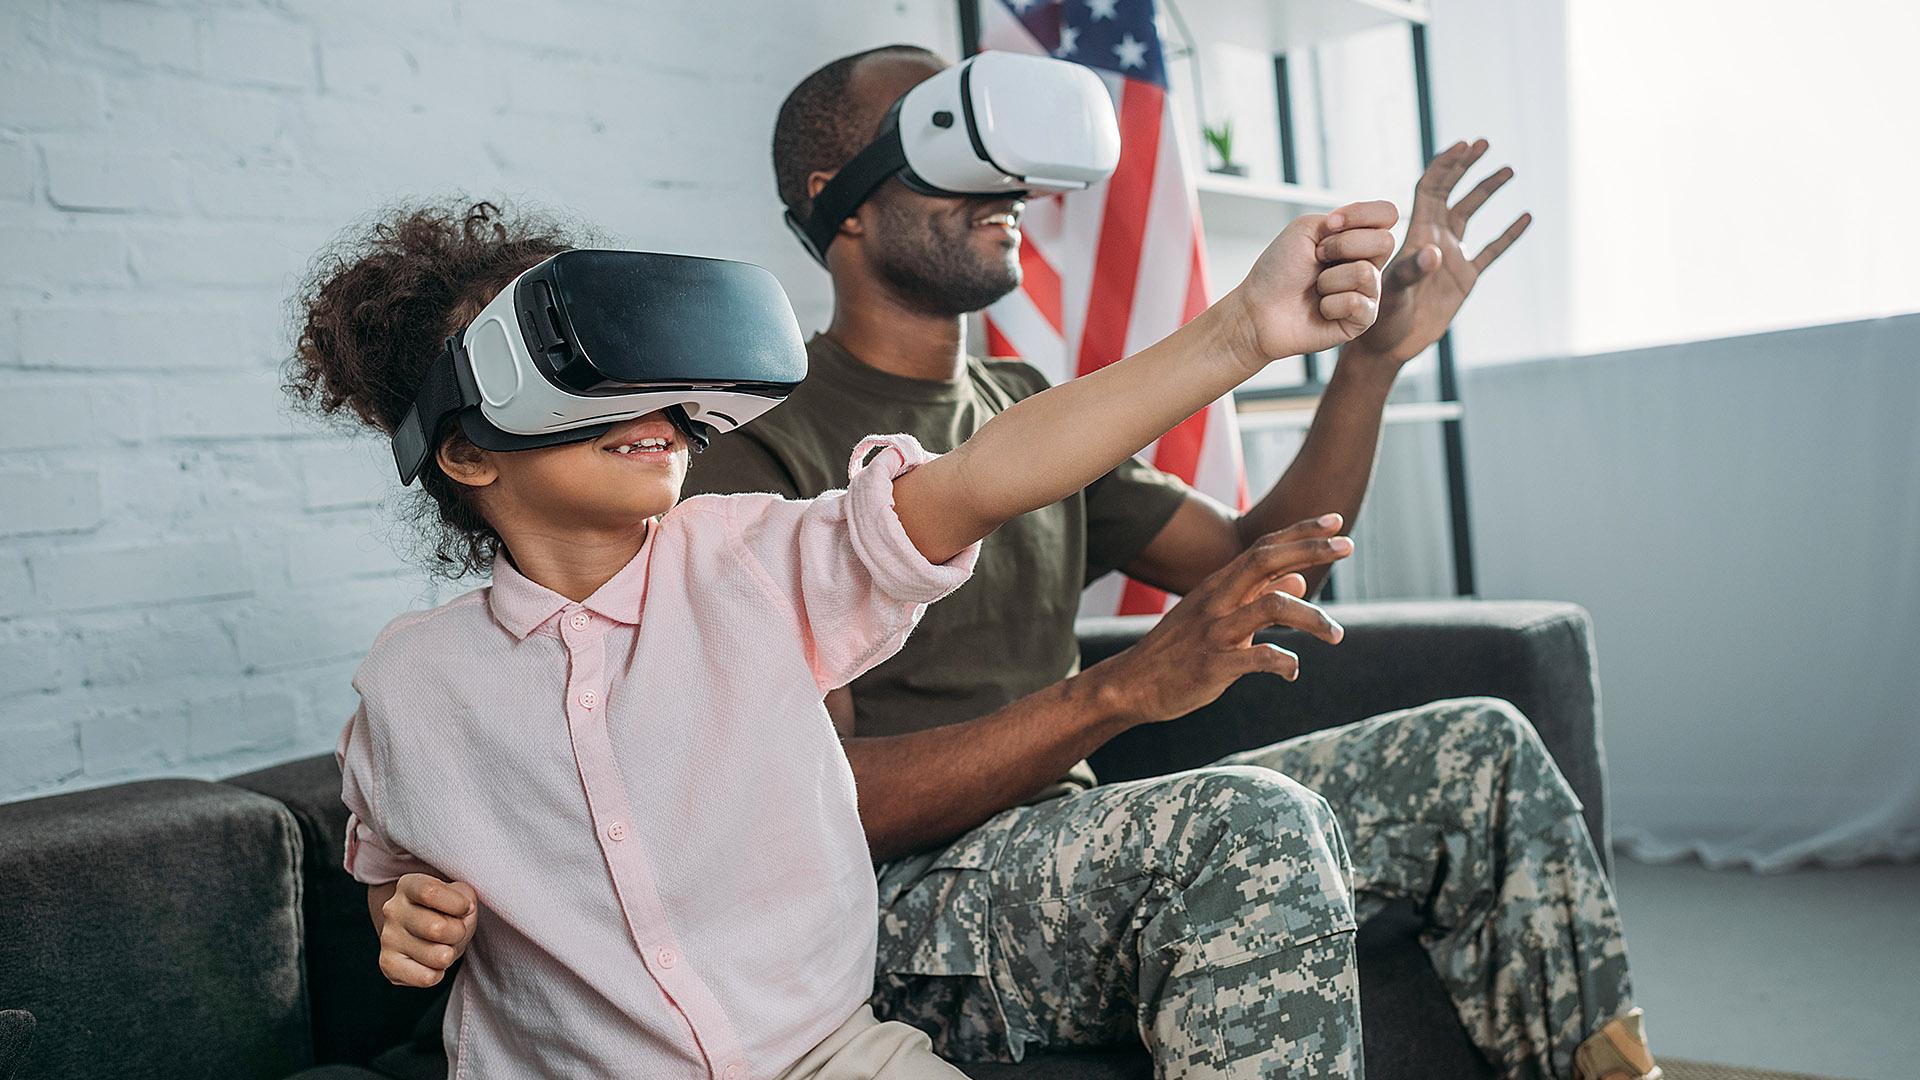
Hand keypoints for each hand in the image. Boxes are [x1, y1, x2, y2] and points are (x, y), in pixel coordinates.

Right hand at [377, 873, 478, 987]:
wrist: (424, 932)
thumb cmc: (446, 911)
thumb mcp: (460, 895)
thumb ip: (465, 897)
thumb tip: (464, 911)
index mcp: (408, 885)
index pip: (430, 892)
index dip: (457, 904)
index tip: (465, 908)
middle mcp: (392, 910)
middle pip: (437, 929)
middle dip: (458, 933)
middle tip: (455, 930)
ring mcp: (387, 938)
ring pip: (438, 957)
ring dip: (450, 954)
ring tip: (443, 945)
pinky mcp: (388, 965)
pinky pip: (426, 978)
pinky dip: (438, 973)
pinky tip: (432, 962)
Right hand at [1092, 515, 1355, 724]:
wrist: (1132, 685)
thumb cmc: (1180, 650)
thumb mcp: (1218, 616)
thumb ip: (1256, 597)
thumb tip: (1297, 581)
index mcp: (1218, 585)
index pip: (1263, 547)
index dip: (1300, 532)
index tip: (1336, 523)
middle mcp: (1217, 600)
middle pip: (1266, 561)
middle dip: (1309, 550)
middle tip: (1348, 546)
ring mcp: (1215, 631)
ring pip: (1272, 608)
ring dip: (1312, 618)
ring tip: (1337, 635)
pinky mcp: (1214, 664)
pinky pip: (1259, 657)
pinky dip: (1284, 662)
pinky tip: (1292, 671)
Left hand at [1228, 201, 1396, 368]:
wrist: (1258, 309)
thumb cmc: (1278, 271)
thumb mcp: (1306, 229)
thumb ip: (1344, 219)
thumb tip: (1373, 232)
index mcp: (1356, 238)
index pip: (1387, 214)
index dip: (1362, 214)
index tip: (1330, 224)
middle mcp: (1367, 263)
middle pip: (1385, 242)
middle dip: (1342, 246)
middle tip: (1317, 258)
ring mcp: (1367, 292)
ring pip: (1366, 273)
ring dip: (1330, 279)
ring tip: (1316, 288)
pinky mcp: (1362, 320)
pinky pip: (1358, 303)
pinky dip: (1331, 304)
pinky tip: (1320, 309)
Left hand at [1347, 139, 1531, 365]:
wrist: (1388, 345)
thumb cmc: (1381, 318)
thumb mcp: (1393, 293)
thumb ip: (1411, 271)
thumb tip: (1436, 251)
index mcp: (1415, 235)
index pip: (1430, 189)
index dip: (1445, 166)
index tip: (1463, 144)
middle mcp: (1433, 239)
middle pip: (1451, 192)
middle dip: (1466, 166)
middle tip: (1484, 141)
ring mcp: (1451, 257)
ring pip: (1471, 214)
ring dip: (1487, 190)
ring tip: (1508, 169)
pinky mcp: (1464, 278)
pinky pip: (1491, 251)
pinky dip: (1508, 235)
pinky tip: (1525, 218)